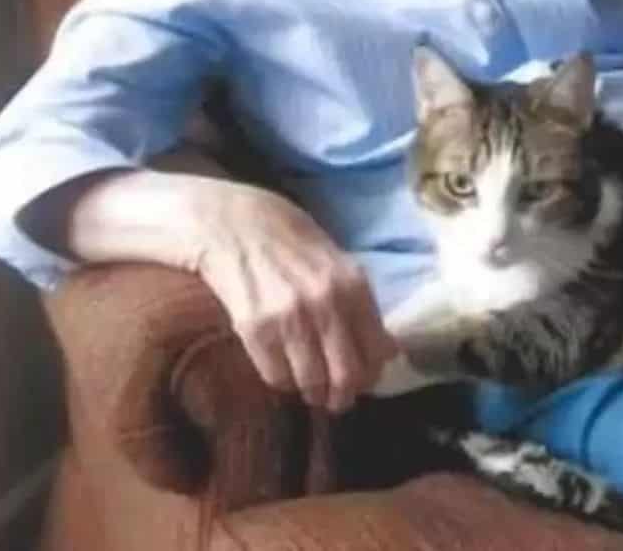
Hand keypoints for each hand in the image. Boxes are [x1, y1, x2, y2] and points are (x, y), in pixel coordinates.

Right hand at [195, 187, 397, 412]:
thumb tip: (391, 350)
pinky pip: (276, 376)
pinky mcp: (254, 329)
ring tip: (308, 389)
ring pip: (311, 382)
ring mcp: (289, 318)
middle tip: (336, 400)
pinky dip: (282, 380)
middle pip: (346, 375)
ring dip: (312, 393)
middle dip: (343, 396)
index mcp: (353, 285)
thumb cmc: (288, 240)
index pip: (376, 351)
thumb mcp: (336, 262)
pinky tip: (281, 368)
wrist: (231, 223)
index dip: (371, 374)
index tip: (363, 381)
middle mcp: (326, 303)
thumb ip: (362, 304)